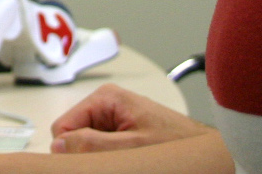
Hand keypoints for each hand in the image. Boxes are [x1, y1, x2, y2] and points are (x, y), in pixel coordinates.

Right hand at [50, 84, 213, 153]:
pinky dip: (108, 156)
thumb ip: (92, 144)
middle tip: (111, 162)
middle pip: (74, 134)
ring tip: (123, 160)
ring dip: (99, 155)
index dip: (69, 149)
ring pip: (87, 142)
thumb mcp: (130, 147)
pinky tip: (125, 160)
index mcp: (105, 98)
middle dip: (86, 152)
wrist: (203, 150)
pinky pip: (101, 144)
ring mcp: (114, 115)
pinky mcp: (122, 127)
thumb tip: (58, 145)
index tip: (85, 164)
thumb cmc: (176, 144)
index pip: (63, 126)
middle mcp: (107, 102)